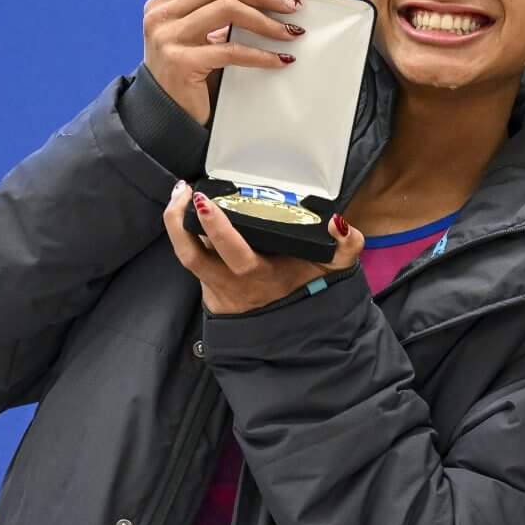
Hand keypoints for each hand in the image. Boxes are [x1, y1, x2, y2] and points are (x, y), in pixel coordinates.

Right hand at [141, 0, 305, 125]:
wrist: (166, 116)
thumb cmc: (190, 73)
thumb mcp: (195, 36)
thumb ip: (215, 13)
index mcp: (164, 2)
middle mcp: (161, 15)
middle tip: (292, 6)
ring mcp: (168, 37)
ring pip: (227, 10)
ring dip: (266, 21)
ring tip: (292, 33)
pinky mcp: (181, 62)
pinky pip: (232, 50)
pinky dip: (262, 54)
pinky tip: (281, 59)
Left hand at [163, 182, 361, 314]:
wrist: (297, 335)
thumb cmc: (313, 292)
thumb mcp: (337, 270)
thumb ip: (347, 245)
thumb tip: (336, 221)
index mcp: (260, 274)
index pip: (231, 250)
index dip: (214, 225)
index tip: (205, 199)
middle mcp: (232, 283)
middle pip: (190, 254)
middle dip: (177, 220)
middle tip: (184, 190)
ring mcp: (217, 290)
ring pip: (187, 257)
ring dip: (178, 226)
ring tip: (182, 197)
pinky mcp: (211, 293)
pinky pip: (196, 262)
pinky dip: (190, 239)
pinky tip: (194, 220)